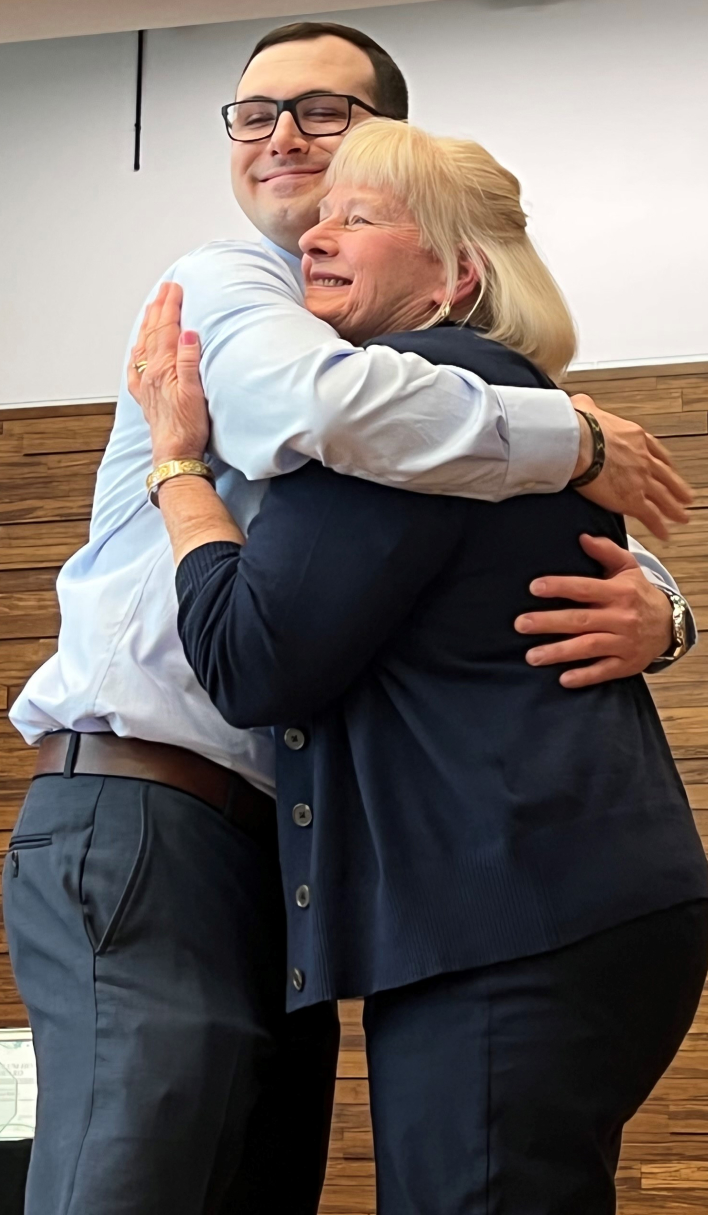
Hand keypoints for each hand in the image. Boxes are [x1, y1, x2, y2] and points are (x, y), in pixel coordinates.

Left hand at [128, 282, 209, 463]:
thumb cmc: (188, 428)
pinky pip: (136, 367)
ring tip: (152, 309)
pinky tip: (138, 348)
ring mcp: (146, 385)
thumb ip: (190, 361)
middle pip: (153, 334)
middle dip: (159, 309)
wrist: (175, 453)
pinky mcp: (146, 397)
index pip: (166, 330)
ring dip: (148, 325)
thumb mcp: (195, 392)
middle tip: (165, 289)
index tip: (175, 289)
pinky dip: (138, 351)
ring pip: (143, 346)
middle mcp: (150, 374)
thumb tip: (187, 333)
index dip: (170, 307)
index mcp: (163, 369)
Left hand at [514, 534, 672, 688]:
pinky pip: (604, 671)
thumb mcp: (628, 567)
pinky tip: (563, 679)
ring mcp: (624, 642)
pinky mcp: (626, 664)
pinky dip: (584, 676)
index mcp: (619, 592)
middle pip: (580, 620)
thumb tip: (582, 537)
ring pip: (588, 647)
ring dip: (559, 652)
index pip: (585, 588)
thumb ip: (606, 551)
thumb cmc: (638, 593)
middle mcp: (621, 617)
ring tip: (531, 656)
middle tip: (520, 624)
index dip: (560, 587)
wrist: (669, 625)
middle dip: (548, 622)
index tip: (534, 588)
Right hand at [570, 394, 692, 540]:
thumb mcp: (586, 408)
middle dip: (677, 488)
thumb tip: (581, 404)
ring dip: (675, 510)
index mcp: (635, 437)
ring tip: (682, 518)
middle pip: (666, 476)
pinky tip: (664, 535)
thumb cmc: (579, 426)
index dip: (663, 463)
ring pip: (664, 498)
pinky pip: (651, 516)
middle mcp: (643, 458)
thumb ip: (588, 407)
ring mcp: (641, 480)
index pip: (655, 451)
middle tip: (685, 497)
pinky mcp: (632, 499)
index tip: (667, 469)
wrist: (578, 442)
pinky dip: (659, 526)